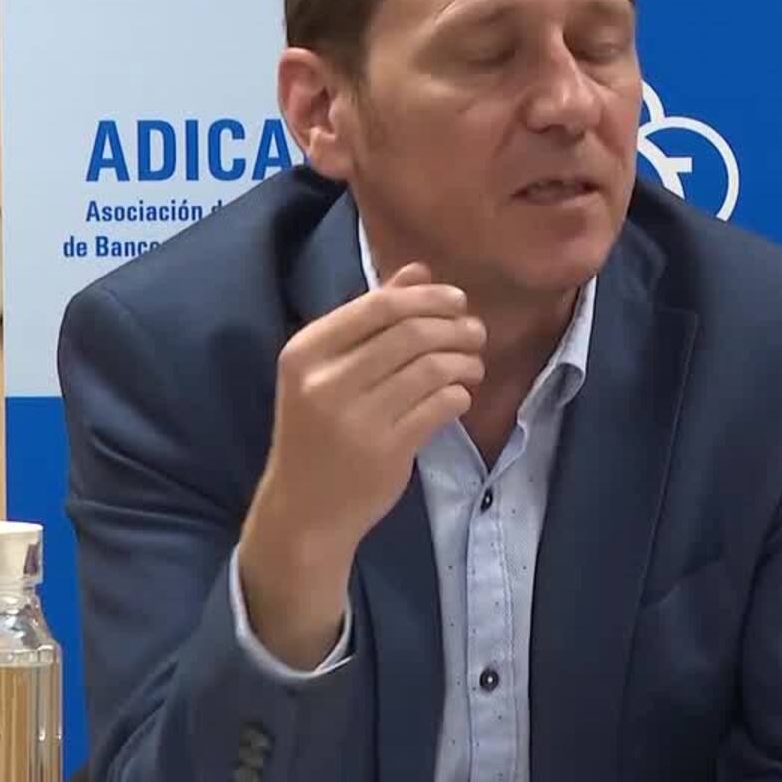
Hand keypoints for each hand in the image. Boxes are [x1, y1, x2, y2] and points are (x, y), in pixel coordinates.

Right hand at [238, 262, 484, 668]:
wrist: (305, 509)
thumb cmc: (319, 430)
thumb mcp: (328, 370)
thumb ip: (371, 318)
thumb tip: (419, 272)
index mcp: (306, 352)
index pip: (379, 306)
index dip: (428, 298)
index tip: (457, 301)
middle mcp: (325, 382)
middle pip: (411, 333)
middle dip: (455, 327)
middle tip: (476, 332)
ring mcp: (355, 419)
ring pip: (431, 368)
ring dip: (464, 361)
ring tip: (472, 364)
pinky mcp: (385, 451)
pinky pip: (439, 406)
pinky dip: (458, 395)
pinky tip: (459, 396)